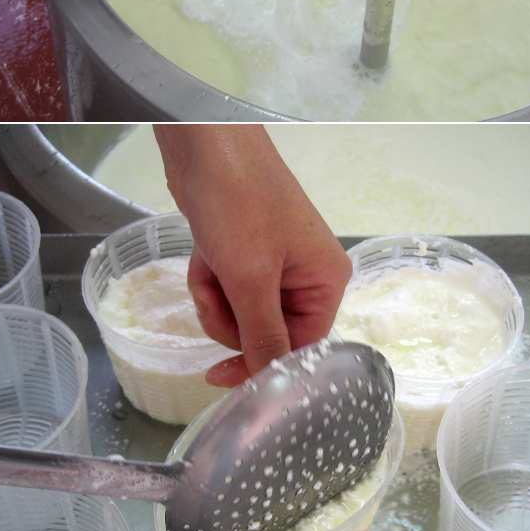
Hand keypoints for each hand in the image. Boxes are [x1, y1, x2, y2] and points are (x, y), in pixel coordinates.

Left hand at [154, 126, 350, 386]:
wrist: (206, 146)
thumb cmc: (239, 207)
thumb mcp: (251, 279)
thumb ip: (263, 336)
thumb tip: (273, 384)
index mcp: (327, 280)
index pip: (301, 344)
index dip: (261, 361)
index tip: (217, 374)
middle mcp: (308, 275)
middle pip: (267, 330)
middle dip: (230, 316)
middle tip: (215, 290)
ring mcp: (276, 263)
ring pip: (240, 312)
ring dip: (215, 296)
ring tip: (208, 264)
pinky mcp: (248, 252)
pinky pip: (228, 288)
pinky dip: (210, 278)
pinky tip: (202, 254)